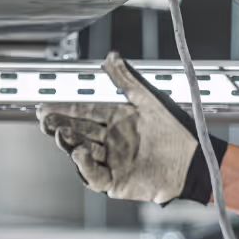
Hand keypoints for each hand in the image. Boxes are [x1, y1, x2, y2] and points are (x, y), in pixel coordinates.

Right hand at [37, 52, 226, 203]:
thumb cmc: (177, 131)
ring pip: (81, 151)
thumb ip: (127, 80)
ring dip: (69, 142)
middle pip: (78, 132)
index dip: (65, 109)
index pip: (85, 112)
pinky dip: (84, 166)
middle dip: (59, 125)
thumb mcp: (149, 100)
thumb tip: (111, 57)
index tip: (46, 106)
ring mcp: (113, 161)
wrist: (193, 161)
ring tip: (60, 133)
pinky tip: (79, 152)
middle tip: (45, 119)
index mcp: (118, 120)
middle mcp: (112, 141)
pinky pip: (94, 175)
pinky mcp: (116, 181)